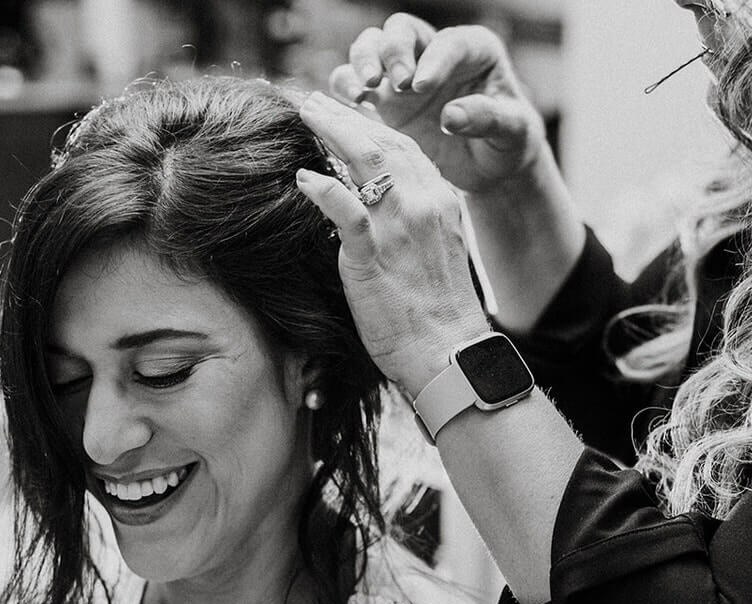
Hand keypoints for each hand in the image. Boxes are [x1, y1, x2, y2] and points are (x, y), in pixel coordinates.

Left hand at [294, 92, 491, 392]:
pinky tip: (303, 176)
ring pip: (364, 159)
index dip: (372, 125)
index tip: (346, 115)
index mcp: (440, 202)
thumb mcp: (434, 253)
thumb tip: (377, 210)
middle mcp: (423, 204)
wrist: (449, 352)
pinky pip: (344, 207)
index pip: (405, 148)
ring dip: (331, 131)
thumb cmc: (439, 313)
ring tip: (306, 115)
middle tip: (317, 102)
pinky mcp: (374, 254)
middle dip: (346, 117)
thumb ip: (411, 223)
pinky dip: (322, 187)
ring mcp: (399, 226)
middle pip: (382, 142)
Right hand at [329, 13, 549, 196]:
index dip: (435, 60)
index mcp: (474, 50)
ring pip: (371, 47)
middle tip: (399, 83)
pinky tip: (351, 102)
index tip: (424, 85)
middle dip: (394, 52)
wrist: (490, 168)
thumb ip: (488, 119)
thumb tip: (450, 117)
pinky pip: (354, 81)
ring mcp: (404, 75)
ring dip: (363, 62)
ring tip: (366, 91)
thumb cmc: (508, 142)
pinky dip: (345, 85)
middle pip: (401, 31)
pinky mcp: (384, 101)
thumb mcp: (513, 132)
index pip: (449, 43)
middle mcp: (434, 54)